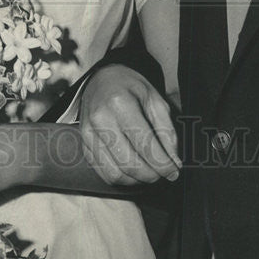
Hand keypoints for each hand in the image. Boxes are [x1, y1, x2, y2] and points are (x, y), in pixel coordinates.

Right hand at [79, 65, 181, 185]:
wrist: (103, 78)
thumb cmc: (131, 87)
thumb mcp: (155, 99)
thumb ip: (167, 130)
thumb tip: (174, 162)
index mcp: (120, 103)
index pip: (144, 145)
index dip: (162, 164)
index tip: (174, 172)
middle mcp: (100, 119)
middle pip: (129, 163)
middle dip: (151, 175)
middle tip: (164, 173)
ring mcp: (88, 133)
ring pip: (115, 174)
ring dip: (136, 180)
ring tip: (149, 172)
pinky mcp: (84, 144)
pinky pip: (103, 173)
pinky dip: (122, 178)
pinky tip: (133, 171)